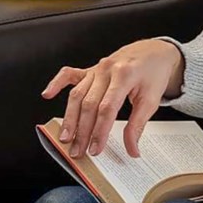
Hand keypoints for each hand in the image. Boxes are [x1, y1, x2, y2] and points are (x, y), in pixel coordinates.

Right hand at [41, 39, 183, 158]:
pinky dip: (57, 83)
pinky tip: (48, 94)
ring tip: (65, 137)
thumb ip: (138, 125)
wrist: (154, 51)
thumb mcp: (152, 100)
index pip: (107, 108)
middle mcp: (107, 69)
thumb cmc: (154, 73)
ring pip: (77, 94)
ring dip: (70, 118)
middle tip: (78, 150)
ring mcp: (96, 68)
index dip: (100, 131)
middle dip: (82, 130)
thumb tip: (132, 149)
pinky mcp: (90, 69)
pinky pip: (69, 74)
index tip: (95, 149)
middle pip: (89, 103)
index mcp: (124, 75)